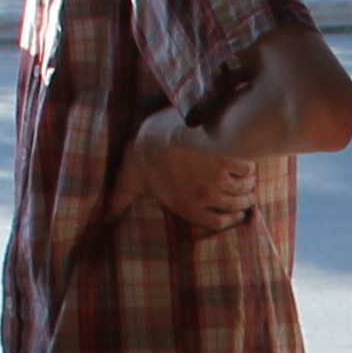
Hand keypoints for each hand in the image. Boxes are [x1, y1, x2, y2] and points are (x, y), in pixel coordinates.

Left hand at [127, 105, 251, 235]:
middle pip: (238, 204)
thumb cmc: (140, 154)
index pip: (219, 223)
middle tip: (246, 192)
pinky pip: (248, 168)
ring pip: (245, 188)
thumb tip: (102, 220)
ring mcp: (218, 178)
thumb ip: (119, 202)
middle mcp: (205, 196)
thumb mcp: (129, 181)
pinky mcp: (227, 158)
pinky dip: (249, 166)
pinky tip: (245, 159)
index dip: (231, 218)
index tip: (236, 213)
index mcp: (186, 206)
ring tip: (248, 177)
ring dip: (248, 183)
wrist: (157, 129)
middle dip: (244, 200)